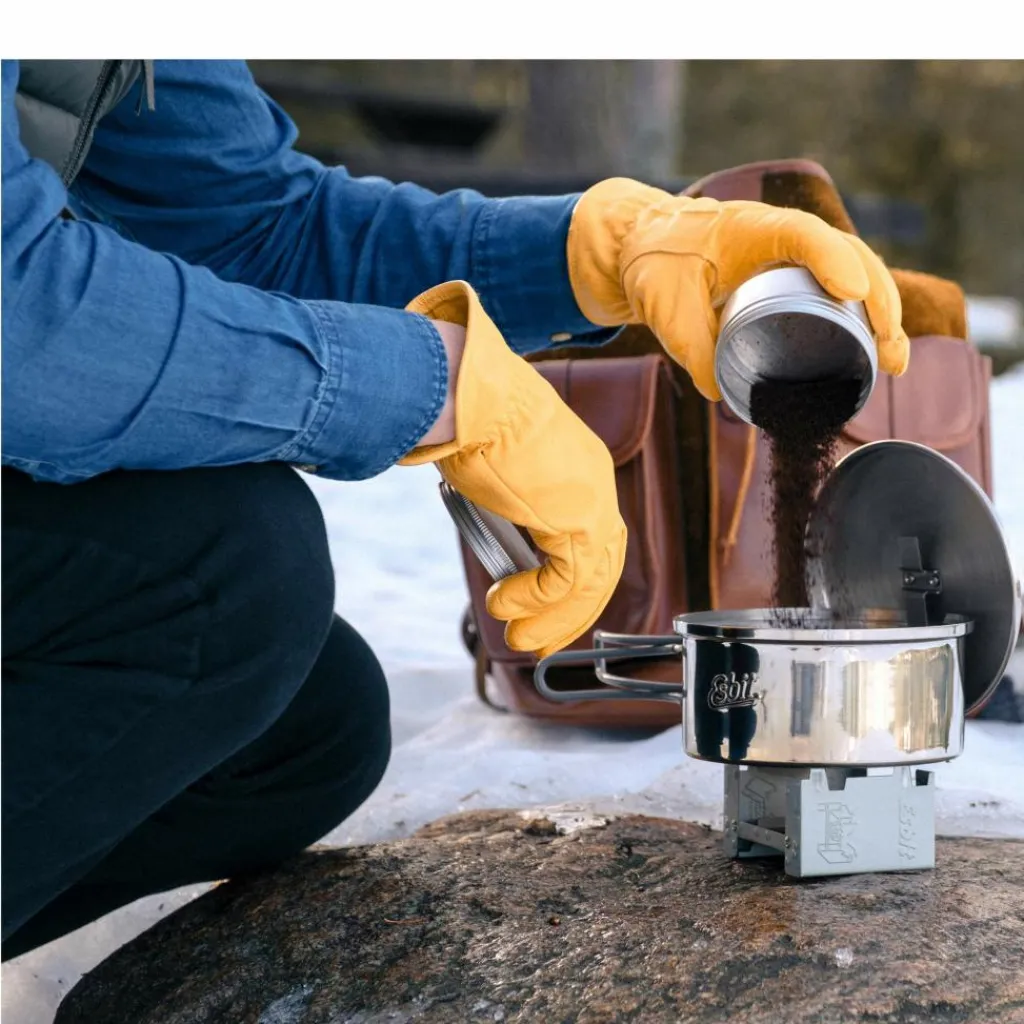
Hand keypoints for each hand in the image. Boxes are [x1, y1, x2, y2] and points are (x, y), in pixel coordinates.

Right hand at [401, 281, 626, 658]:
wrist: (467, 394)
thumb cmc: (468, 412)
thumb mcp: (495, 458)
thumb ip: (504, 493)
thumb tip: (487, 516)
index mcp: (581, 465)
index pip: (593, 533)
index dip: (575, 578)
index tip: (547, 606)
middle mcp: (594, 482)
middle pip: (603, 563)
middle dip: (574, 610)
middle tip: (543, 640)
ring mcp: (591, 501)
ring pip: (590, 581)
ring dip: (554, 618)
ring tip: (520, 640)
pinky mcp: (576, 520)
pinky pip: (566, 580)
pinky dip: (535, 601)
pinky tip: (502, 604)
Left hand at [567, 178, 908, 400]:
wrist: (638, 245)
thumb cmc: (650, 264)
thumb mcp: (664, 306)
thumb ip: (690, 346)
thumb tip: (722, 395)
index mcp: (749, 228)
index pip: (803, 233)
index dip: (832, 259)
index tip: (851, 292)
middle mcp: (779, 235)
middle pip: (848, 253)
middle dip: (877, 299)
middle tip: (890, 348)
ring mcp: (787, 255)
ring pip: (850, 272)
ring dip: (878, 313)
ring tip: (893, 362)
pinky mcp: (787, 276)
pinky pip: (833, 290)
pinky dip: (857, 319)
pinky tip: (873, 352)